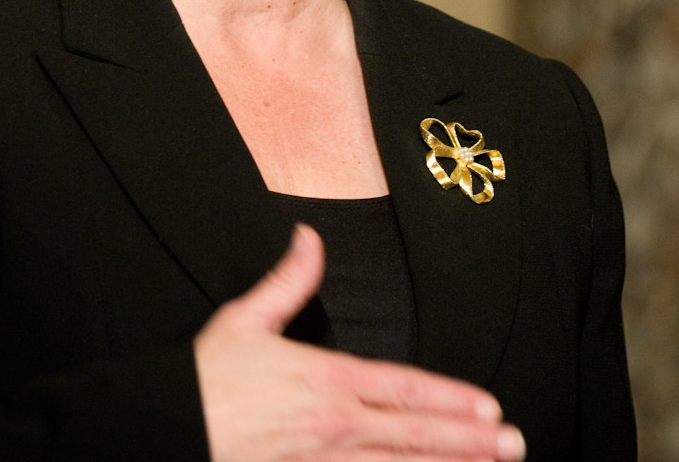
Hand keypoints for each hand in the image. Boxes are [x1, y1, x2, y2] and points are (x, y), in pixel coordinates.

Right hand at [194, 224, 525, 461]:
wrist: (164, 431)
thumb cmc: (200, 381)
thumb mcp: (244, 320)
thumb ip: (288, 282)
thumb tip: (309, 237)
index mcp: (327, 379)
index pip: (406, 389)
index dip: (452, 400)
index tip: (490, 407)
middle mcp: (336, 426)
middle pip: (417, 435)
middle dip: (470, 441)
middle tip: (514, 444)